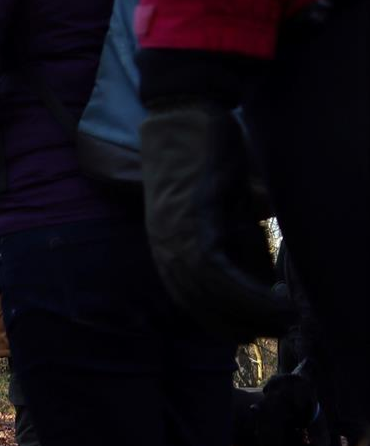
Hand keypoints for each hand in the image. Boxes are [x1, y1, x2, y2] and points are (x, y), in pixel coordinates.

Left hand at [141, 99, 292, 341]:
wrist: (183, 111)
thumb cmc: (202, 153)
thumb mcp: (218, 203)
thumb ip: (232, 234)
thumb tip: (254, 266)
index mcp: (163, 241)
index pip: (186, 297)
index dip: (217, 320)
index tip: (248, 334)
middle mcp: (162, 243)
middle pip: (196, 302)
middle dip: (236, 324)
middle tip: (274, 334)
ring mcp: (172, 232)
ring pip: (209, 293)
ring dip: (250, 312)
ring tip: (284, 320)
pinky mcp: (191, 218)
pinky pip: (215, 270)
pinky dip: (246, 290)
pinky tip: (274, 300)